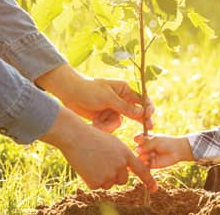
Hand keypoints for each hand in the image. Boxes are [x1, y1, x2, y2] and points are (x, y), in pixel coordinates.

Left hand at [36, 65, 153, 131]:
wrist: (69, 93)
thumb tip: (142, 113)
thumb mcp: (107, 98)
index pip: (141, 98)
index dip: (148, 107)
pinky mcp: (105, 116)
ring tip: (98, 122)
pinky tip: (94, 123)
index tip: (150, 116)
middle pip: (135, 112)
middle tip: (148, 128)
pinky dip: (103, 126)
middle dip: (139, 120)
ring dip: (110, 124)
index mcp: (124, 89)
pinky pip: (110, 125)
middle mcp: (121, 98)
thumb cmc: (88, 90)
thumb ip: (125, 107)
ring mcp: (113, 108)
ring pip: (120, 121)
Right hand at [41, 108, 157, 190]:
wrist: (75, 136)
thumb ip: (121, 156)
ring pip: (109, 184)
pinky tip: (86, 167)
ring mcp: (108, 174)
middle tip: (102, 163)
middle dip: (114, 175)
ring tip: (93, 162)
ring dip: (102, 177)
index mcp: (125, 154)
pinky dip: (91, 179)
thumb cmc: (92, 136)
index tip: (155, 188)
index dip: (149, 180)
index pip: (141, 170)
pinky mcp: (96, 182)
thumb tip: (124, 171)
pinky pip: (97, 186)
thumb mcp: (112, 142)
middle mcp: (120, 165)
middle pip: (123, 179)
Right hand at [133, 133, 193, 168]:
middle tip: (153, 148)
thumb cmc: (166, 142)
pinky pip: (143, 164)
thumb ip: (145, 145)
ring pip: (139, 156)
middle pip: (137, 148)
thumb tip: (137, 151)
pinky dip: (147, 162)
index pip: (136, 138)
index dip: (138, 139)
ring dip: (146, 155)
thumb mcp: (155, 140)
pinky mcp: (149, 164)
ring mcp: (147, 155)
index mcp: (145, 139)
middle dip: (144, 148)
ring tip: (154, 154)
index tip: (146, 138)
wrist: (177, 151)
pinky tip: (153, 159)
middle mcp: (144, 147)